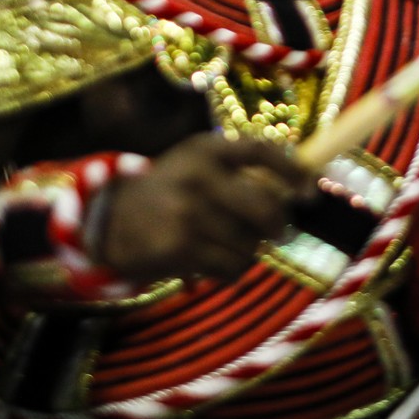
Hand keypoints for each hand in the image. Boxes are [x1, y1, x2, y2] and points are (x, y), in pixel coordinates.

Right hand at [93, 132, 316, 281]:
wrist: (108, 221)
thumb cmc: (169, 192)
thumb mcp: (197, 166)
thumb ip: (241, 173)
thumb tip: (302, 194)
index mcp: (206, 149)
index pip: (261, 151)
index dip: (293, 171)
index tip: (310, 192)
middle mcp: (198, 176)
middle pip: (265, 207)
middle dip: (278, 225)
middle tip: (276, 232)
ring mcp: (188, 213)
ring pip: (250, 243)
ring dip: (249, 251)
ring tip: (228, 245)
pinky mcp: (179, 248)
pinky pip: (230, 267)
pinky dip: (231, 269)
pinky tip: (212, 261)